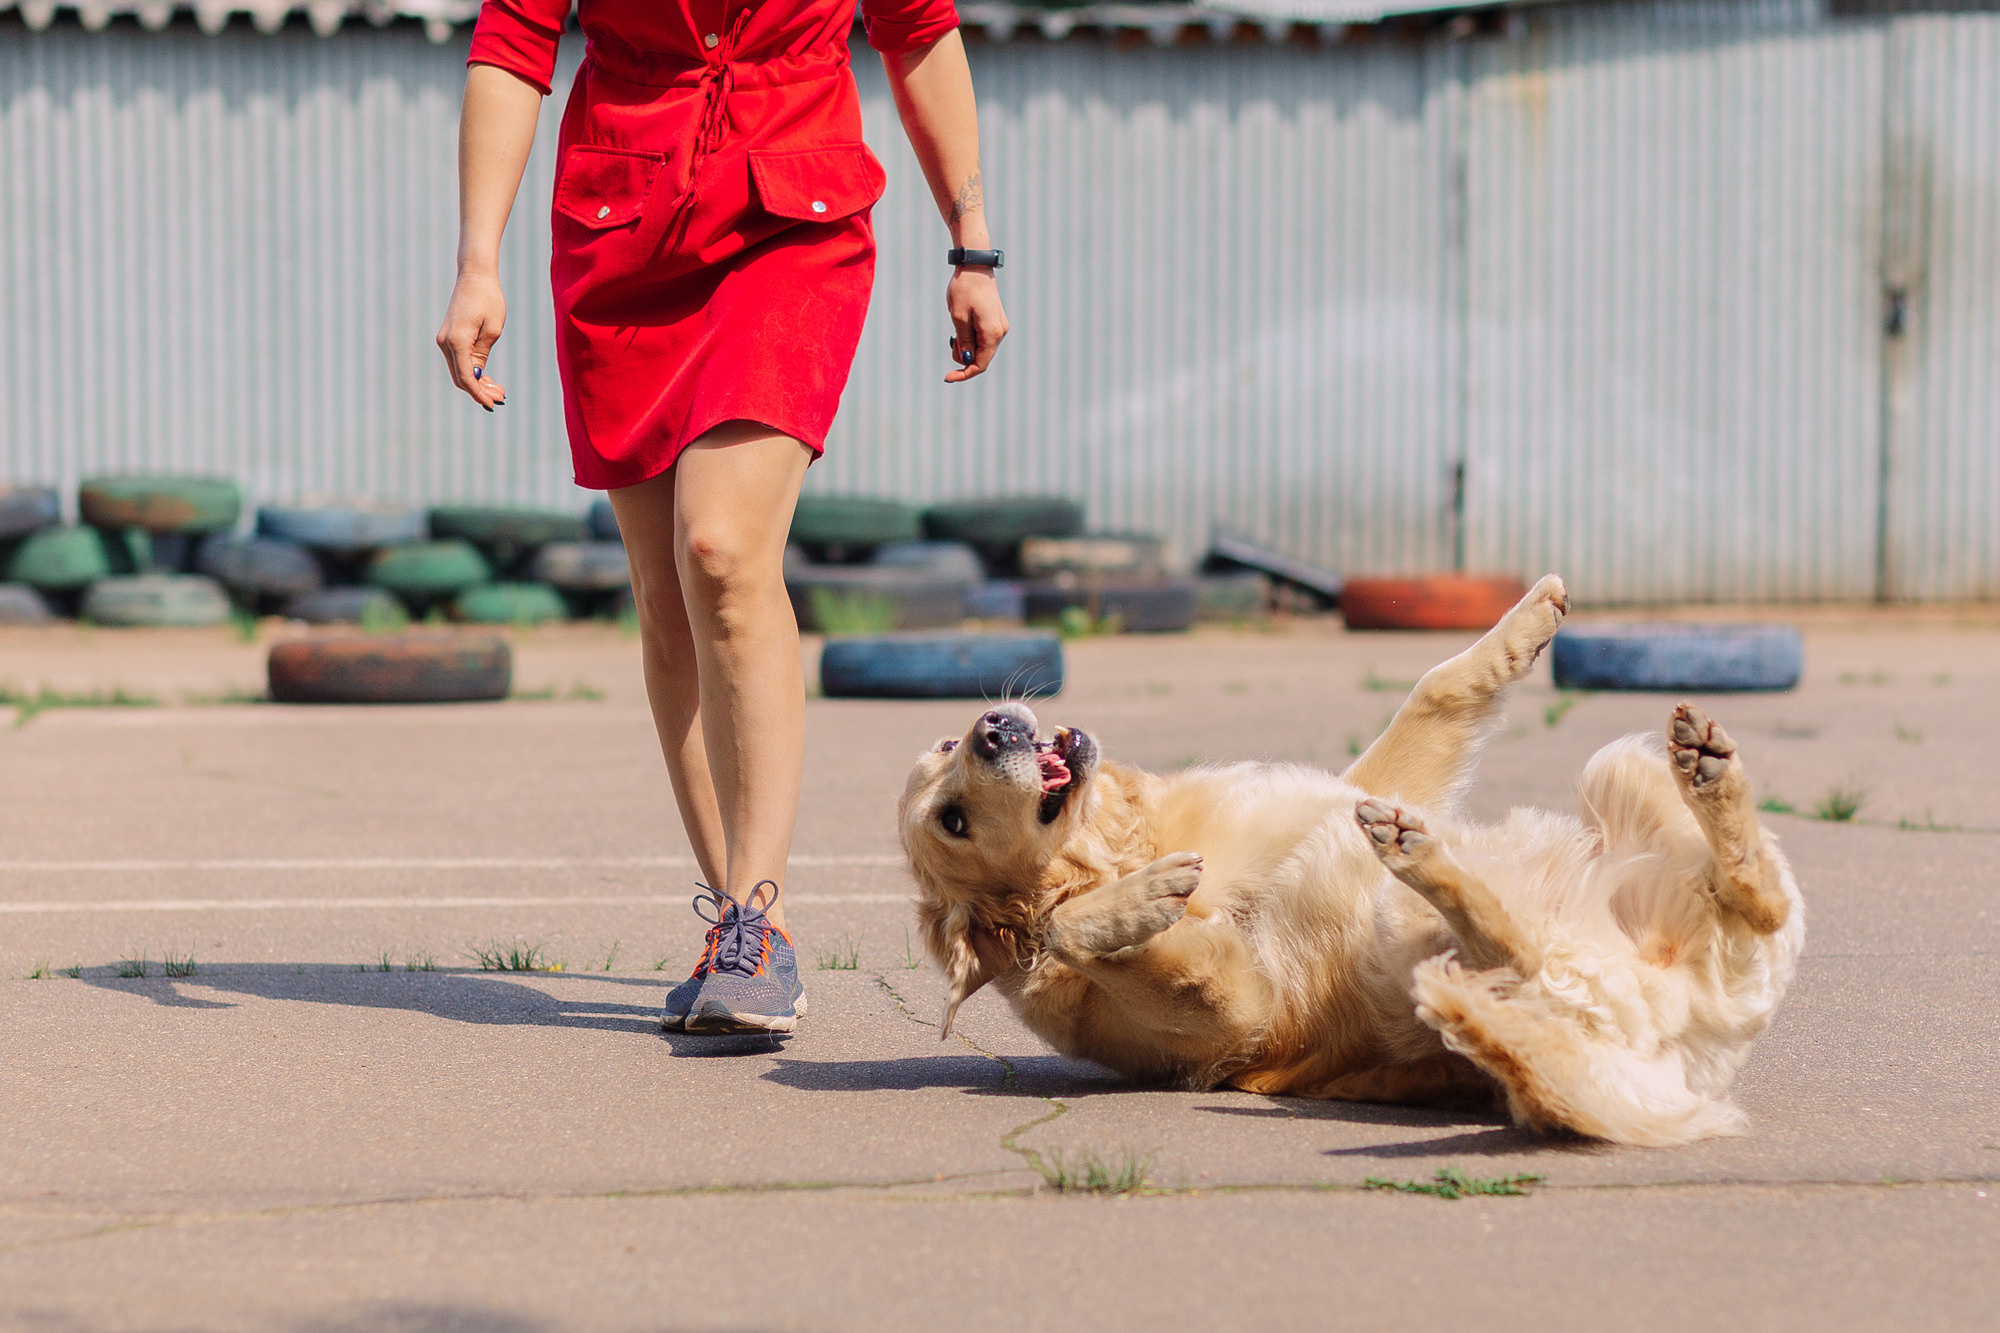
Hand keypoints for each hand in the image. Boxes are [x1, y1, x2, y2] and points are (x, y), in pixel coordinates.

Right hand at [436, 269, 508, 410]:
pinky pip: (459, 362)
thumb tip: (477, 377)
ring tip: (500, 390)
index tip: (493, 405)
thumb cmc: (488, 300)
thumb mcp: (492, 330)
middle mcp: (445, 342)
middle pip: (461, 378)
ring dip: (478, 384)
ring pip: (459, 372)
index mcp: (457, 341)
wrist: (474, 278)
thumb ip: (482, 355)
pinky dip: (473, 373)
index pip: (466, 377)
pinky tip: (488, 379)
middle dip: (480, 391)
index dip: (479, 394)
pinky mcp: (449, 339)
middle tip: (503, 397)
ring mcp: (444, 341)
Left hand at [945, 267, 1006, 382]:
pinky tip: (963, 326)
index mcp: (992, 333)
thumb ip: (964, 342)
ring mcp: (999, 326)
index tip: (947, 377)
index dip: (963, 374)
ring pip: (982, 349)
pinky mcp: (995, 321)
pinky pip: (983, 339)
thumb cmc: (964, 289)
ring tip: (956, 330)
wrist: (975, 266)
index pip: (980, 365)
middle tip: (951, 340)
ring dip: (966, 347)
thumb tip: (967, 361)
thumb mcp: (959, 318)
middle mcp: (1000, 332)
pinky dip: (971, 339)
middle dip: (963, 357)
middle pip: (981, 359)